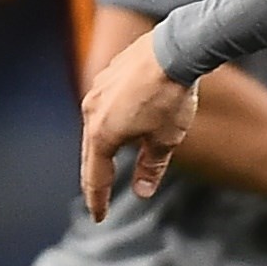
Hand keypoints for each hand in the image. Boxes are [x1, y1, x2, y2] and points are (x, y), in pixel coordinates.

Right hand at [77, 40, 199, 218]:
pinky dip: (111, 120)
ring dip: (103, 145)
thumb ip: (150, 168)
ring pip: (97, 125)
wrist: (175, 49)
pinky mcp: (109, 73)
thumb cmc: (171, 97)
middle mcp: (92, 111)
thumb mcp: (165, 140)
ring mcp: (98, 89)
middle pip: (92, 152)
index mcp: (102, 134)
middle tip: (97, 197)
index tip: (98, 216)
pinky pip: (106, 104)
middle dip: (96, 176)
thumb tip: (141, 192)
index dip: (98, 199)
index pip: (96, 176)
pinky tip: (122, 122)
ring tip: (107, 162)